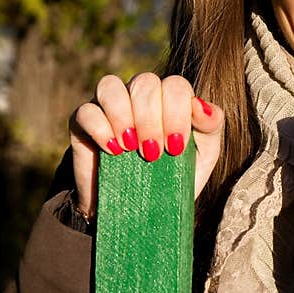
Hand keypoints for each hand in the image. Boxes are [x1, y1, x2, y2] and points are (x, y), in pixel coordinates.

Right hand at [68, 73, 224, 217]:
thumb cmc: (175, 176)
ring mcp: (109, 106)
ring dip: (123, 116)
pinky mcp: (82, 124)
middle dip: (151, 119)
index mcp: (170, 98)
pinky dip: (100, 128)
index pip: (175, 85)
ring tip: (131, 147)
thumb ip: (211, 125)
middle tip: (154, 153)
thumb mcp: (204, 154)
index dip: (176, 112)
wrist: (138, 210)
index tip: (176, 147)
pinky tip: (114, 150)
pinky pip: (86, 111)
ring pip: (110, 85)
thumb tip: (200, 104)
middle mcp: (139, 95)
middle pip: (144, 82)